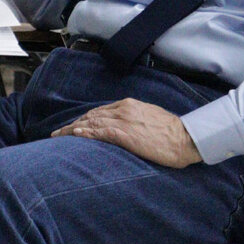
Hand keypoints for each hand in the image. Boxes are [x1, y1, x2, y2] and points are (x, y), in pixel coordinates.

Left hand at [51, 99, 202, 167]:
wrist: (185, 138)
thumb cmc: (172, 132)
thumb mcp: (151, 119)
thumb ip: (135, 119)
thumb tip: (126, 127)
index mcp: (130, 105)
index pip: (100, 111)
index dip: (84, 119)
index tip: (74, 126)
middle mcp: (124, 110)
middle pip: (91, 116)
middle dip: (73, 124)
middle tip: (58, 133)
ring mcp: (124, 121)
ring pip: (91, 122)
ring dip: (72, 129)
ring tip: (58, 136)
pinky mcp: (125, 134)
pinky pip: (100, 132)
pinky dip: (86, 133)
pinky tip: (75, 135)